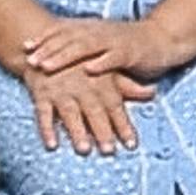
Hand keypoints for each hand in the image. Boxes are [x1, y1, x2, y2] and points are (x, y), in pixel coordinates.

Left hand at [20, 16, 180, 77]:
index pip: (64, 30)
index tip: (25, 46)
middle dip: (48, 49)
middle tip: (30, 60)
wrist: (162, 39)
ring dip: (65, 56)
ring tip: (48, 66)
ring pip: (86, 47)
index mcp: (92, 28)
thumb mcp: (101, 41)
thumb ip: (81, 44)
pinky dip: (101, 63)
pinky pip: (113, 58)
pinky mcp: (131, 52)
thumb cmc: (129, 44)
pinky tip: (87, 70)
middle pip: (69, 38)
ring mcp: (115, 41)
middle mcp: (101, 31)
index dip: (44, 37)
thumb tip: (55, 50)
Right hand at [30, 63, 158, 154]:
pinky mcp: (42, 94)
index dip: (124, 126)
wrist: (48, 43)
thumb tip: (153, 92)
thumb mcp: (107, 71)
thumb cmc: (82, 62)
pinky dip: (46, 129)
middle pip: (94, 112)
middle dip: (102, 131)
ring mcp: (61, 91)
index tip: (131, 145)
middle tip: (109, 151)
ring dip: (76, 131)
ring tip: (84, 149)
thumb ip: (129, 86)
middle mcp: (83, 88)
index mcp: (101, 83)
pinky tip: (52, 145)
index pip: (115, 107)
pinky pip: (43, 113)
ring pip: (70, 113)